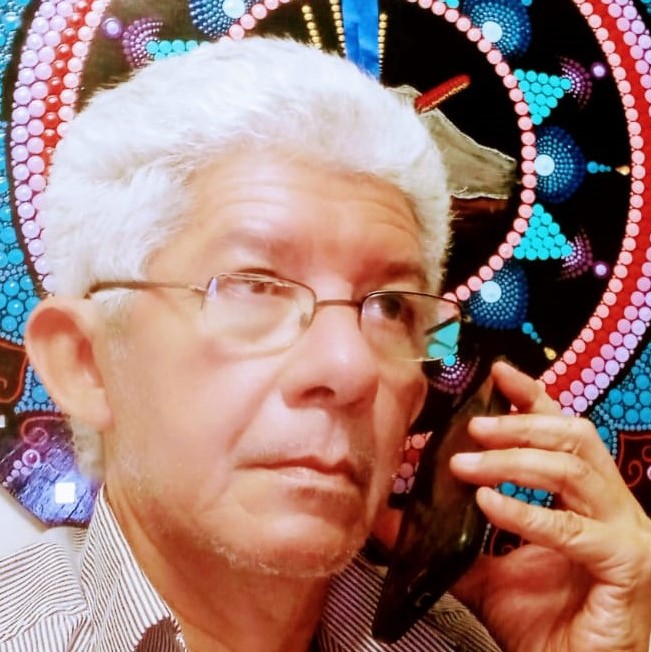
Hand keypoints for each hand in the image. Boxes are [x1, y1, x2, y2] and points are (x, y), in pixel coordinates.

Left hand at [449, 361, 650, 651]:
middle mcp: (612, 508)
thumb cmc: (546, 626)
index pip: (562, 431)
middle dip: (520, 425)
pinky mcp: (627, 567)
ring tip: (469, 463)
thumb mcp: (487, 576)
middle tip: (474, 426)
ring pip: (574, 472)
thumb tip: (393, 521)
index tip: (497, 373)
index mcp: (585, 499)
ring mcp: (626, 535)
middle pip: (574, 438)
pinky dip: (526, 512)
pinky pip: (572, 530)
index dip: (533, 398)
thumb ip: (449, 543)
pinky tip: (489, 504)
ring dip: (516, 460)